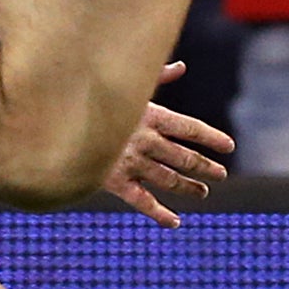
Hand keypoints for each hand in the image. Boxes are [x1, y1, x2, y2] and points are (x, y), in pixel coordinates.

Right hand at [104, 65, 231, 227]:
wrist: (58, 122)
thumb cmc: (95, 100)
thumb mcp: (126, 88)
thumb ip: (156, 78)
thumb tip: (181, 66)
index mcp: (151, 116)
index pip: (190, 128)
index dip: (212, 138)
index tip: (229, 147)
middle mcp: (146, 140)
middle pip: (184, 157)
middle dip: (205, 166)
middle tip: (221, 174)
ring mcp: (131, 163)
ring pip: (169, 179)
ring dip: (188, 188)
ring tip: (202, 193)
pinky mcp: (115, 182)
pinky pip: (143, 202)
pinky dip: (160, 214)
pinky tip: (175, 222)